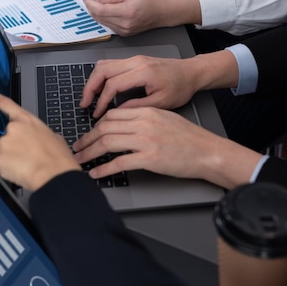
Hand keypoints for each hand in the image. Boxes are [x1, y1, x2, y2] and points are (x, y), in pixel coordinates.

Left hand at [0, 86, 80, 190]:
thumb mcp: (55, 138)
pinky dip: (10, 169)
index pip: (5, 104)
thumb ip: (40, 134)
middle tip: (29, 156)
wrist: (54, 174)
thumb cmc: (58, 158)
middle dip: (15, 145)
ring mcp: (4, 143)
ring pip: (5, 152)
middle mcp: (13, 129)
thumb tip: (39, 140)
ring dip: (13, 158)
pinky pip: (2, 164)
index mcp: (27, 120)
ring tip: (29, 164)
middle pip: (8, 136)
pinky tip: (23, 171)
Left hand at [72, 107, 262, 187]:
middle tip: (78, 148)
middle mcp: (144, 123)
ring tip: (80, 160)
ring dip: (90, 153)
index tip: (89, 134)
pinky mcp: (149, 159)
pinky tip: (96, 174)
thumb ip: (144, 118)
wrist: (208, 152)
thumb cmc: (190, 138)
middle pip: (105, 127)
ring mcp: (146, 140)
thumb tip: (122, 125)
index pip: (112, 115)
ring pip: (108, 143)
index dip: (96, 125)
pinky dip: (103, 169)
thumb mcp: (165, 118)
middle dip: (87, 139)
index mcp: (147, 111)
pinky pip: (119, 163)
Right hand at [80, 55, 199, 117]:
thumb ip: (137, 107)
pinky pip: (110, 64)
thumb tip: (116, 113)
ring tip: (89, 98)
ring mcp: (134, 58)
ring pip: (104, 64)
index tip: (97, 114)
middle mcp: (136, 61)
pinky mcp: (133, 60)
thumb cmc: (181, 87)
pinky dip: (101, 76)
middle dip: (90, 87)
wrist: (191, 73)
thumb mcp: (161, 103)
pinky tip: (100, 89)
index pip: (113, 84)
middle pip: (102, 69)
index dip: (102, 101)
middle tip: (84, 104)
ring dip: (93, 80)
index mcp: (143, 72)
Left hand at [82, 0, 200, 35]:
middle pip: (99, 17)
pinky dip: (104, 17)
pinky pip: (109, 25)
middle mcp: (124, 25)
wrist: (163, 11)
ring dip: (97, 12)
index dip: (90, 3)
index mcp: (126, 12)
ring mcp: (124, 31)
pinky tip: (106, 10)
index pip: (100, 10)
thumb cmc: (151, 0)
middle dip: (91, 7)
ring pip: (102, 22)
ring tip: (98, 2)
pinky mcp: (124, 34)